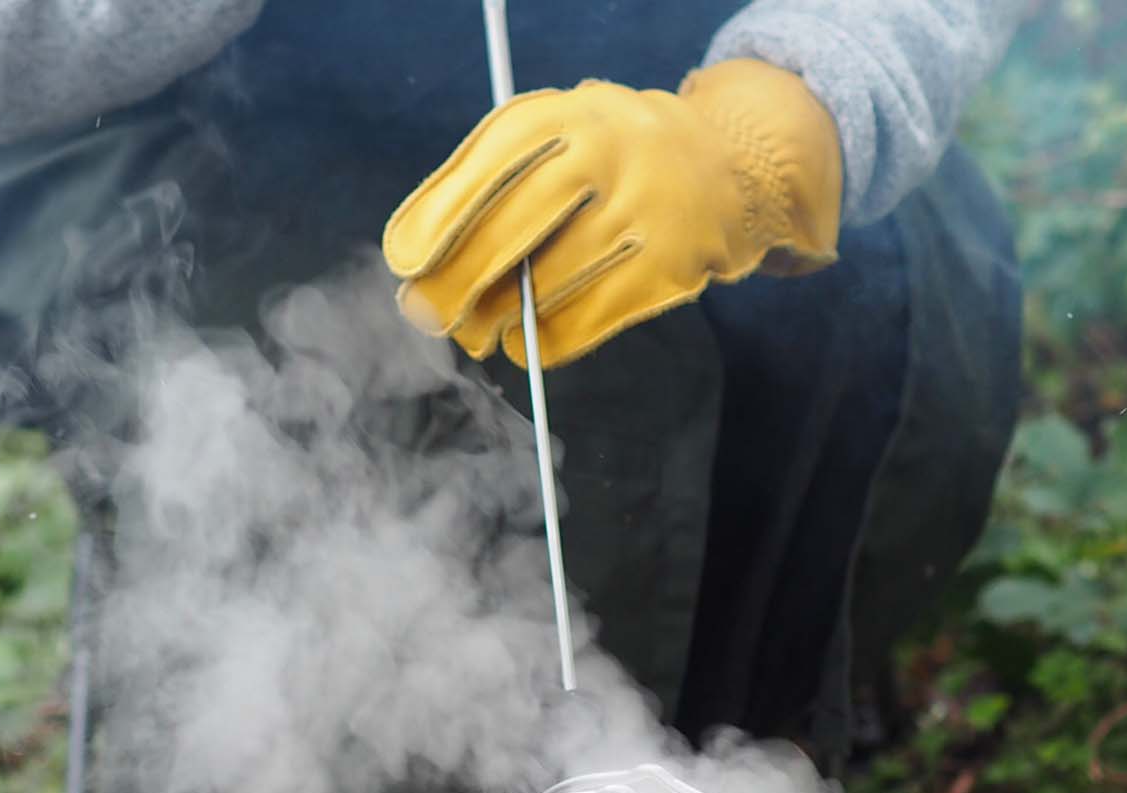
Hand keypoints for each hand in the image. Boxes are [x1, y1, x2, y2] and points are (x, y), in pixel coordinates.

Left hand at [383, 59, 841, 368]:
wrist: (722, 167)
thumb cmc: (602, 161)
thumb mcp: (549, 141)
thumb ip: (484, 184)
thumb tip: (417, 266)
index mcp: (564, 114)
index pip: (491, 165)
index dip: (441, 217)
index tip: (405, 262)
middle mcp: (607, 153)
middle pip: (517, 226)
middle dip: (460, 279)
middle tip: (426, 316)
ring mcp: (645, 212)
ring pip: (549, 283)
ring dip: (500, 320)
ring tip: (478, 333)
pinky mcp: (670, 267)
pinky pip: (589, 318)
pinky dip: (546, 341)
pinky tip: (524, 344)